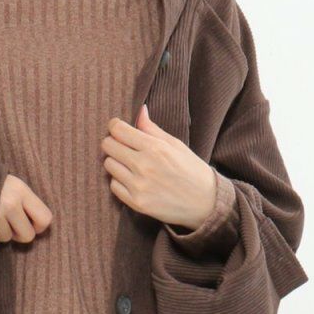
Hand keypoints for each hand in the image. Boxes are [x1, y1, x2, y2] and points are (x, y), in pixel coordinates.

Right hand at [0, 174, 52, 244]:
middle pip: (27, 236)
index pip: (45, 218)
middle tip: (8, 224)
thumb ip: (24, 201)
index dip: (38, 226)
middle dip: (18, 234)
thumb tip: (38, 227)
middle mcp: (10, 203)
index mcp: (20, 190)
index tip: (30, 224)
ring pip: (6, 239)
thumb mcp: (9, 184)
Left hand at [101, 105, 220, 227]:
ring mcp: (138, 186)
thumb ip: (153, 129)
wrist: (206, 203)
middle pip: (108, 146)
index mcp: (154, 147)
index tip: (119, 128)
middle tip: (124, 147)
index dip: (115, 126)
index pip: (117, 129)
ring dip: (117, 162)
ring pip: (109, 165)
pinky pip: (114, 186)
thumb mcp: (176, 145)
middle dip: (114, 143)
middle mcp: (143, 166)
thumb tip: (140, 110)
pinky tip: (133, 180)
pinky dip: (120, 181)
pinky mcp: (136, 203)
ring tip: (131, 165)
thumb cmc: (192, 170)